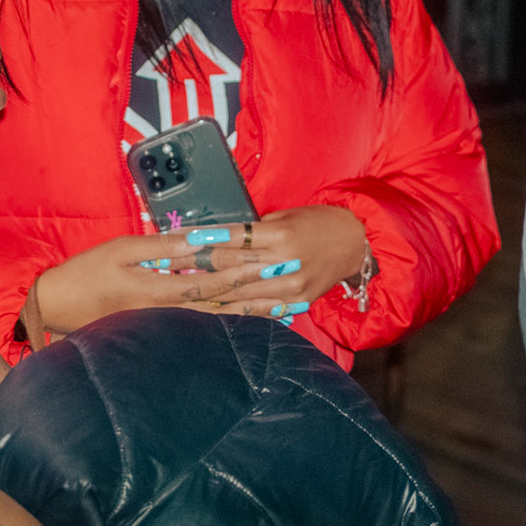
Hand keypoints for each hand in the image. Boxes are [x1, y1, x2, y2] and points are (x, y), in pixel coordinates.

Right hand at [34, 230, 268, 334]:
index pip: (209, 280)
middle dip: (252, 292)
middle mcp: (165, 313)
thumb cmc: (86, 274)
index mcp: (158, 290)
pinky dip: (222, 322)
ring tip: (276, 308)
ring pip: (211, 320)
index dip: (239, 270)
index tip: (266, 261)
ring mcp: (161, 326)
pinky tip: (239, 321)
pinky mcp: (155, 330)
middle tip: (283, 283)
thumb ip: (161, 247)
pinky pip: (196, 327)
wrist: (55, 307)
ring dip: (244, 312)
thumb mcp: (122, 250)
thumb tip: (196, 240)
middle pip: (218, 303)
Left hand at [183, 206, 366, 320]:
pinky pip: (258, 309)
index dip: (204, 240)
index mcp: (281, 234)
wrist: (355, 245)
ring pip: (240, 292)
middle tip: (171, 267)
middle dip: (199, 267)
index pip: (234, 238)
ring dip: (209, 292)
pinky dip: (233, 309)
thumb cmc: (317, 222)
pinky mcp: (296, 303)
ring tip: (182, 292)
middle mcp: (285, 262)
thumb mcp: (286, 216)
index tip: (180, 242)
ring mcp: (291, 286)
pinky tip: (211, 310)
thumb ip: (256, 230)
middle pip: (232, 266)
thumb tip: (220, 239)